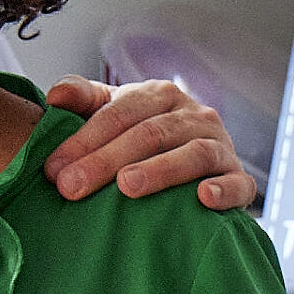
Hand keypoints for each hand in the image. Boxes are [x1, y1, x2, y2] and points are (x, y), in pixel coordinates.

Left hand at [39, 75, 259, 209]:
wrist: (200, 162)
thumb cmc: (144, 137)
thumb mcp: (112, 112)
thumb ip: (84, 100)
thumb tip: (55, 95)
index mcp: (160, 95)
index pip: (119, 113)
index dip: (84, 140)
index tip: (53, 169)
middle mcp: (194, 115)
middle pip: (150, 134)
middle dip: (107, 160)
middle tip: (72, 187)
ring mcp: (221, 146)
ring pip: (194, 153)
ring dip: (161, 170)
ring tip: (128, 187)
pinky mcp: (241, 179)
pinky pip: (238, 184)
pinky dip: (224, 190)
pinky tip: (203, 198)